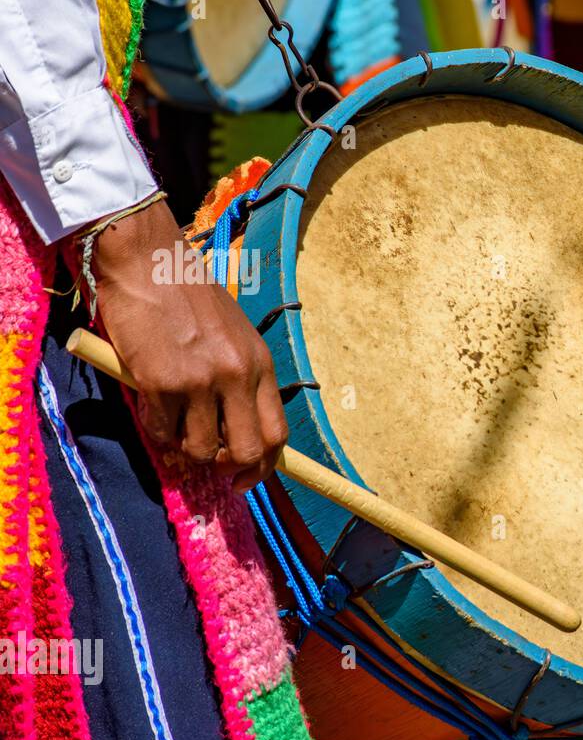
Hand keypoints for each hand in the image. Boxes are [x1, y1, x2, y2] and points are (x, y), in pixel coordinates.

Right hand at [83, 197, 287, 491]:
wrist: (148, 261)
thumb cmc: (189, 297)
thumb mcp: (234, 336)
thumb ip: (240, 379)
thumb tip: (234, 430)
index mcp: (261, 365)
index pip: (277, 434)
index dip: (264, 466)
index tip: (246, 478)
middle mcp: (237, 376)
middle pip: (247, 451)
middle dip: (228, 468)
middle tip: (210, 465)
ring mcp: (200, 381)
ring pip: (200, 449)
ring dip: (185, 450)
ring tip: (175, 429)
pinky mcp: (162, 381)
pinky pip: (162, 430)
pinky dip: (157, 432)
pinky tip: (153, 412)